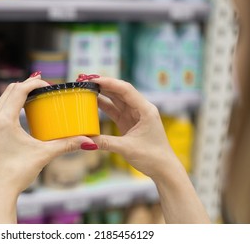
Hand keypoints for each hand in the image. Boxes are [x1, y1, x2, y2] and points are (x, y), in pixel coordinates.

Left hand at [0, 74, 96, 222]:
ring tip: (37, 97)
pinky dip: (13, 103)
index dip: (35, 83)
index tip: (49, 85)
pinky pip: (0, 108)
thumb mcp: (44, 154)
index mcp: (4, 120)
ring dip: (19, 93)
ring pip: (3, 98)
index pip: (19, 90)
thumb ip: (66, 144)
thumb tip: (89, 141)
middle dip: (28, 85)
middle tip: (45, 89)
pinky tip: (25, 111)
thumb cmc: (16, 173)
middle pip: (10, 89)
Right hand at [90, 77, 209, 222]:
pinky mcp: (129, 123)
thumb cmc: (152, 157)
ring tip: (86, 89)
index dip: (109, 83)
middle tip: (85, 81)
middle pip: (120, 92)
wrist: (164, 169)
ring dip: (103, 94)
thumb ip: (105, 142)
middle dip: (103, 85)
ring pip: (116, 100)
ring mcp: (134, 116)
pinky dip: (104, 106)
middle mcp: (140, 109)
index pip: (125, 90)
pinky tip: (93, 102)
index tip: (93, 79)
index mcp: (145, 110)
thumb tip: (85, 140)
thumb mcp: (127, 148)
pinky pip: (115, 111)